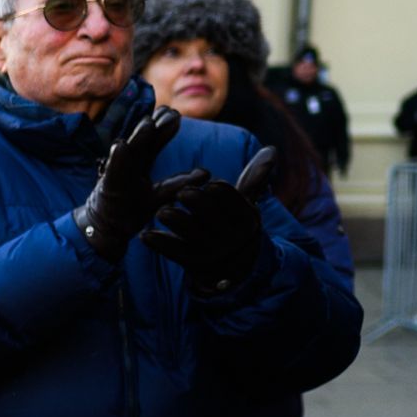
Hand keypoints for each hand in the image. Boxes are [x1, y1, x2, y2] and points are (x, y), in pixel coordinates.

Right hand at [72, 105, 183, 260]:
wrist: (104, 226)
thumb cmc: (132, 209)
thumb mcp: (159, 194)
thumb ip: (178, 182)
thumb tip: (206, 173)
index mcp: (139, 161)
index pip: (153, 140)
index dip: (165, 127)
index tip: (176, 115)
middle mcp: (127, 163)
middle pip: (142, 140)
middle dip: (155, 126)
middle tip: (171, 114)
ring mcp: (116, 173)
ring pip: (130, 149)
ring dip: (138, 137)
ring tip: (149, 124)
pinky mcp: (108, 186)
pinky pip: (113, 171)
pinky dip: (117, 158)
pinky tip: (121, 146)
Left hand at [139, 148, 276, 292]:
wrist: (233, 266)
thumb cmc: (234, 223)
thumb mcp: (247, 203)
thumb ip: (254, 178)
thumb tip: (272, 149)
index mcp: (245, 218)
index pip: (233, 201)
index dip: (222, 193)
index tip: (212, 184)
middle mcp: (230, 236)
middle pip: (211, 215)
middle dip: (197, 203)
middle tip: (182, 193)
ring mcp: (210, 251)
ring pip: (191, 234)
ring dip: (176, 222)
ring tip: (161, 212)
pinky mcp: (192, 263)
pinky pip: (175, 252)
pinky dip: (160, 244)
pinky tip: (144, 235)